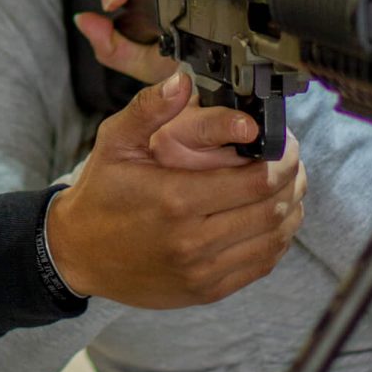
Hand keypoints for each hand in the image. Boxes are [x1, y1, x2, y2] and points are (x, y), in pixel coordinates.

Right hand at [44, 69, 305, 306]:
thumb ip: (149, 108)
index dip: (283, 158)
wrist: (78, 253)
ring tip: (289, 186)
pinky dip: (276, 240)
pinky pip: (259, 265)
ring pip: (273, 239)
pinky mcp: (206, 290)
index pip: (257, 180)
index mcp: (175, 198)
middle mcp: (193, 240)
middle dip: (293, 179)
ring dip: (291, 209)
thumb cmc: (100, 194)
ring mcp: (202, 270)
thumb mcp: (115, 142)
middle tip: (292, 160)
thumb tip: (181, 80)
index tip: (284, 141)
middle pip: (272, 209)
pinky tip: (272, 219)